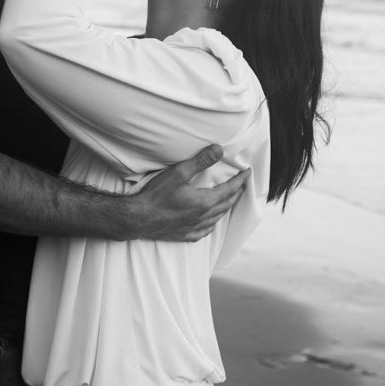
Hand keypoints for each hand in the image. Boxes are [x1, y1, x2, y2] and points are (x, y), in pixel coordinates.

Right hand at [132, 144, 249, 241]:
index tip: (247, 173)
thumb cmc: (155, 196)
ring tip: (230, 199)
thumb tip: (219, 150)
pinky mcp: (185, 235)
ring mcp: (194, 228)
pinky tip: (210, 221)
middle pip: (226, 204)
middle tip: (242, 184)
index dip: (240, 181)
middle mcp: (203, 217)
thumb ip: (200, 161)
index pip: (229, 190)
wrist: (137, 219)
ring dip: (226, 207)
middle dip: (236, 193)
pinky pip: (206, 230)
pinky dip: (212, 223)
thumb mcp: (178, 173)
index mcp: (204, 202)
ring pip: (217, 218)